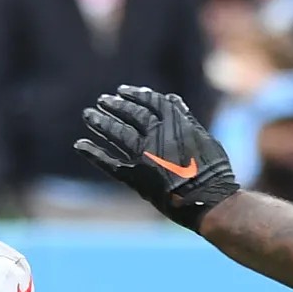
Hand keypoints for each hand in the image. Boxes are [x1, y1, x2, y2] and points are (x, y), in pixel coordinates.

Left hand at [75, 86, 239, 228]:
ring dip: (101, 123)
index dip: (136, 95)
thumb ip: (186, 118)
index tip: (123, 91)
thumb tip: (173, 98)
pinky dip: (93, 153)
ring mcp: (144, 155)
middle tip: (102, 100)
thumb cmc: (213, 171)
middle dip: (115, 105)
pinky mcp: (135, 177)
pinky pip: (109, 163)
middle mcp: (156, 135)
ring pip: (117, 133)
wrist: (207, 200)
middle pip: (130, 115)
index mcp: (175, 123)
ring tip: (87, 114)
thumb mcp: (204, 137)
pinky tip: (79, 145)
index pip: (151, 102)